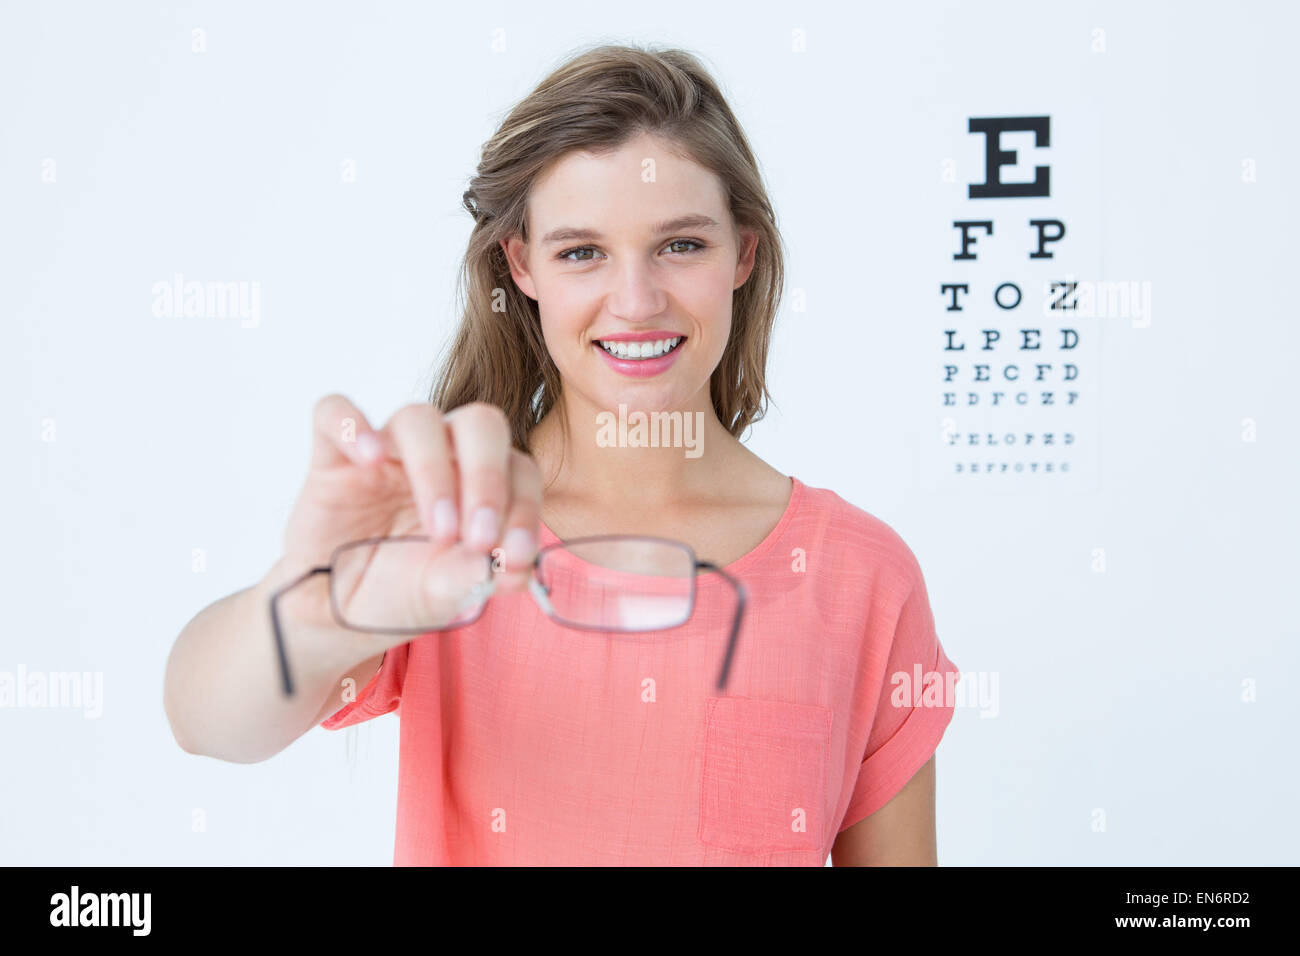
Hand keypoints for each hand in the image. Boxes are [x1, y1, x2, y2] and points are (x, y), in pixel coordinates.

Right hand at [276, 394, 541, 647]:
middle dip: (488, 478)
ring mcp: (387, 450)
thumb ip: (476, 576)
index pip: (519, 469)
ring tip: (440, 530)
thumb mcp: (444, 593)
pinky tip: (369, 459)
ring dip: (434, 471)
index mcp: (479, 483)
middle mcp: (441, 455)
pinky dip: (352, 426)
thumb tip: (515, 567)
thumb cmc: (401, 591)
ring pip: (418, 419)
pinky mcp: (332, 456)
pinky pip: (335, 413)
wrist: (335, 611)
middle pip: (480, 424)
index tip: (517, 556)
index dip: (526, 508)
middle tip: (482, 538)